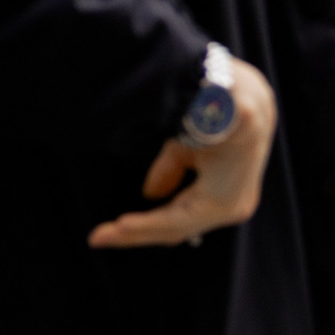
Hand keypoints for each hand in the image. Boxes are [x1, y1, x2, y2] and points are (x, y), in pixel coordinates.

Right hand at [88, 56, 278, 248]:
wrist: (238, 96)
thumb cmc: (215, 119)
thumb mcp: (186, 150)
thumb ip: (170, 174)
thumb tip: (151, 195)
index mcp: (225, 195)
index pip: (180, 219)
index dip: (144, 227)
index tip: (105, 234)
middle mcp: (233, 206)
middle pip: (175, 228)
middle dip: (134, 234)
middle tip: (97, 238)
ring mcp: (232, 206)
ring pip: (175, 227)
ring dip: (137, 231)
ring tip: (106, 234)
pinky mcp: (224, 201)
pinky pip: (181, 218)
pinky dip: (150, 223)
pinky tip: (123, 226)